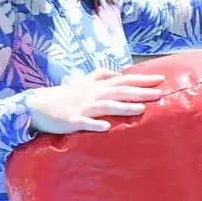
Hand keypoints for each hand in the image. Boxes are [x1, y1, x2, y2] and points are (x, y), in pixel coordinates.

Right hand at [29, 69, 164, 134]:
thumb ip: (102, 76)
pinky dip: (96, 124)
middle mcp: (93, 95)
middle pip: (120, 92)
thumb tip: (118, 73)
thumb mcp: (84, 81)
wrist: (39, 105)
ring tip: (141, 109)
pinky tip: (107, 127)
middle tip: (160, 93)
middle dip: (140, 92)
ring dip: (123, 107)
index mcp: (98, 86)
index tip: (162, 78)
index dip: (142, 79)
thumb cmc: (66, 94)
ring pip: (106, 107)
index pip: (124, 80)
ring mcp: (83, 108)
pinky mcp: (73, 121)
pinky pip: (85, 123)